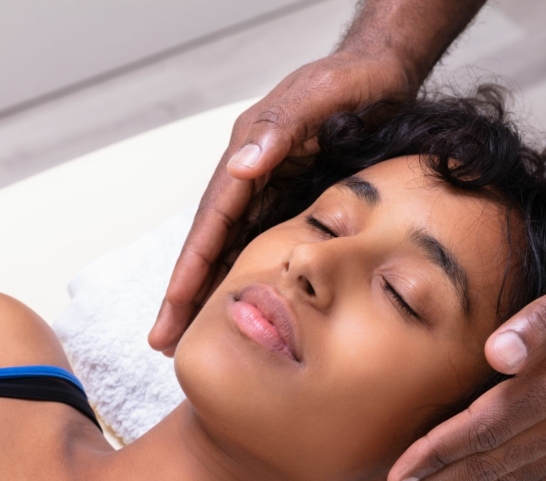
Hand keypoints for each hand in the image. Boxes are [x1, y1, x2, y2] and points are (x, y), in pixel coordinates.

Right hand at [147, 52, 412, 355]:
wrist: (383, 72)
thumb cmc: (354, 81)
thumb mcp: (321, 95)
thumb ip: (281, 127)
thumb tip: (241, 166)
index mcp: (248, 153)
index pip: (211, 222)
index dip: (191, 268)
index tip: (174, 308)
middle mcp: (248, 176)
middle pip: (209, 244)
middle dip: (184, 294)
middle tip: (162, 342)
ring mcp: (265, 190)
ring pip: (228, 250)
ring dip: (206, 293)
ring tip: (185, 338)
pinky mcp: (286, 199)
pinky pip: (256, 245)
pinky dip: (240, 277)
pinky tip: (235, 307)